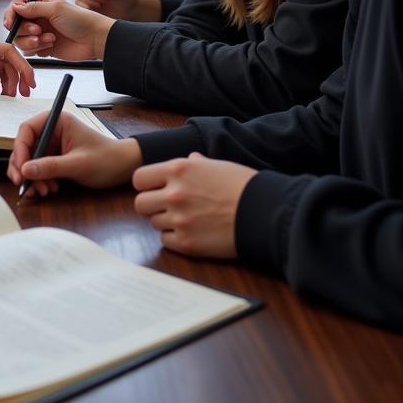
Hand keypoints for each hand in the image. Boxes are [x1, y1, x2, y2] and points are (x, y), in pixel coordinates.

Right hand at [2, 0, 113, 58]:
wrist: (94, 39)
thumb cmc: (80, 20)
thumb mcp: (56, 8)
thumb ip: (33, 8)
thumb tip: (15, 7)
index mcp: (41, 2)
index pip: (17, 6)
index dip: (11, 15)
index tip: (11, 23)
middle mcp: (38, 16)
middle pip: (16, 25)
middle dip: (24, 30)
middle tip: (38, 31)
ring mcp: (40, 32)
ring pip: (21, 39)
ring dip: (32, 41)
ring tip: (48, 39)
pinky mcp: (44, 46)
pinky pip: (30, 50)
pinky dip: (38, 49)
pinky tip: (51, 45)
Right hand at [7, 110, 141, 196]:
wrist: (125, 168)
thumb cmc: (107, 159)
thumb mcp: (78, 164)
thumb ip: (51, 167)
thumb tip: (25, 170)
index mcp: (57, 122)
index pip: (27, 130)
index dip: (20, 149)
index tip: (21, 169)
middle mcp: (52, 132)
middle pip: (25, 147)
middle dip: (24, 167)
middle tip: (24, 185)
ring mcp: (53, 146)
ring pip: (30, 161)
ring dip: (32, 177)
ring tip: (43, 191)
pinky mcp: (56, 159)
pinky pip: (39, 169)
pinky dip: (39, 181)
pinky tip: (48, 190)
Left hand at [132, 152, 256, 257]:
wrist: (262, 212)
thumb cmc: (243, 186)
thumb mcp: (217, 165)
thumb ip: (196, 164)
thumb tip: (190, 160)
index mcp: (178, 170)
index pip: (139, 178)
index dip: (146, 185)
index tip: (155, 188)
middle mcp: (174, 193)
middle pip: (140, 203)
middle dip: (151, 205)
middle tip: (167, 207)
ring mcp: (179, 219)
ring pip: (153, 223)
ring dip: (165, 222)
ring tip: (186, 219)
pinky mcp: (187, 243)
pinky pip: (165, 241)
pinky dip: (175, 238)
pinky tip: (191, 232)